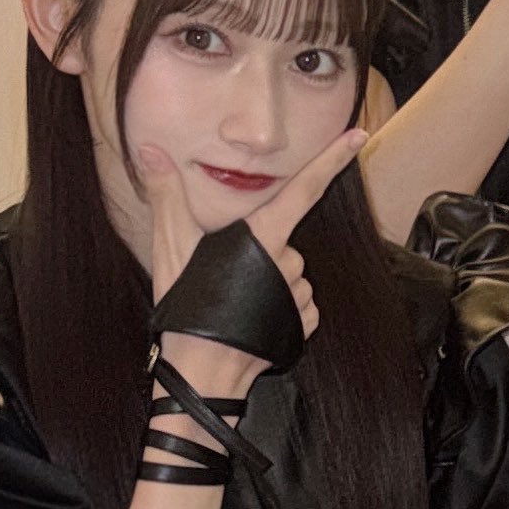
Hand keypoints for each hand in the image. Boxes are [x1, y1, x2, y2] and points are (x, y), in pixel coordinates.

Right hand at [146, 124, 360, 404]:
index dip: (332, 159)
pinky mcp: (305, 322)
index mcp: (263, 236)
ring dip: (269, 284)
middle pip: (283, 243)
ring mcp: (300, 295)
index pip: (304, 188)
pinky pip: (299, 305)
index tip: (358, 135)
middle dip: (260, 255)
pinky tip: (253, 317)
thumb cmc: (187, 307)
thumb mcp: (171, 246)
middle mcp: (288, 262)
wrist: (202, 372)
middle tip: (225, 277)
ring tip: (235, 301)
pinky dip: (280, 309)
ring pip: (291, 276)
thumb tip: (149, 150)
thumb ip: (166, 194)